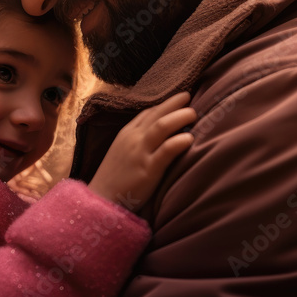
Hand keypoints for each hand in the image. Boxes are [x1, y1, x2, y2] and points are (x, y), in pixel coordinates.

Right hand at [88, 91, 196, 210]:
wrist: (101, 199)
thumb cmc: (115, 178)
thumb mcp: (122, 152)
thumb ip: (137, 140)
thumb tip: (159, 134)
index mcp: (126, 133)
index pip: (148, 112)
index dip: (164, 103)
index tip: (179, 97)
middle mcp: (133, 138)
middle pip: (156, 113)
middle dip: (174, 103)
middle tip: (189, 96)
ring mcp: (140, 152)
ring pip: (162, 126)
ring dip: (180, 117)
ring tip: (194, 113)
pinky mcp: (148, 169)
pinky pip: (166, 150)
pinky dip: (179, 141)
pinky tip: (190, 138)